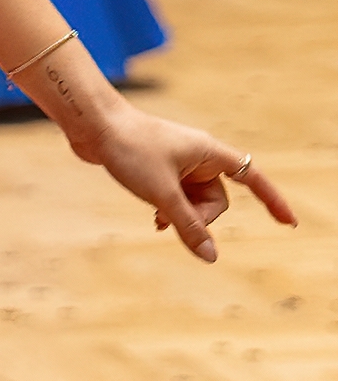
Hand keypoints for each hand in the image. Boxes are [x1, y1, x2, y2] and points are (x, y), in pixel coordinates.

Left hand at [84, 107, 295, 262]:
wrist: (91, 123)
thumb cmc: (128, 148)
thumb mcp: (161, 193)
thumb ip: (187, 225)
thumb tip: (211, 256)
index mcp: (209, 152)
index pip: (251, 177)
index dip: (272, 201)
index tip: (288, 222)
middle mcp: (198, 156)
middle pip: (216, 199)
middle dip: (199, 216)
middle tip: (171, 217)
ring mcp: (177, 162)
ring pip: (193, 201)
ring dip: (181, 214)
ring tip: (158, 220)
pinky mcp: (158, 167)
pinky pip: (176, 196)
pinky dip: (170, 209)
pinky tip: (156, 220)